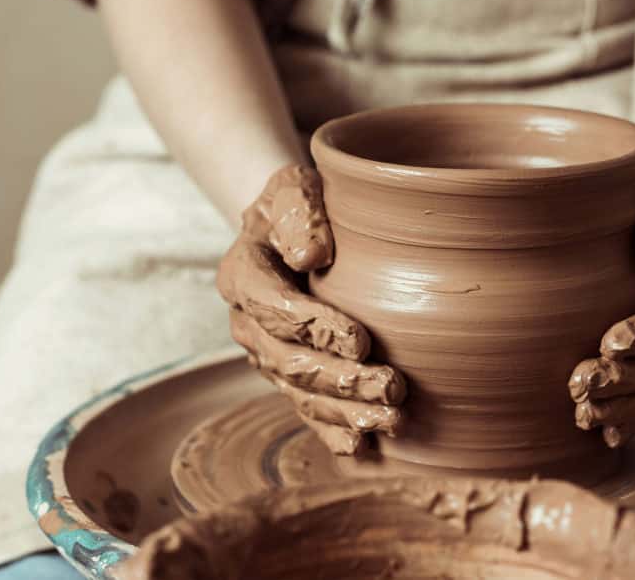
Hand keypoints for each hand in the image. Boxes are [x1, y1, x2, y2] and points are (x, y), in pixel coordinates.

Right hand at [217, 166, 405, 454]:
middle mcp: (247, 322)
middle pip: (288, 360)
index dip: (313, 326)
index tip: (359, 340)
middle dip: (340, 379)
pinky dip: (331, 429)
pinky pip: (305, 408)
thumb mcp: (293, 187)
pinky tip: (361, 446)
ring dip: (344, 410)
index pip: (272, 306)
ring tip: (390, 418)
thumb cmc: (300, 204)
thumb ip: (299, 213)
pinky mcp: (290, 374)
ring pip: (299, 391)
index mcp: (243, 275)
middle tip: (390, 387)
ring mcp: (267, 354)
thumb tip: (311, 255)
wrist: (295, 228)